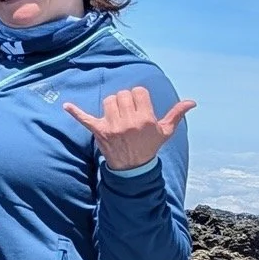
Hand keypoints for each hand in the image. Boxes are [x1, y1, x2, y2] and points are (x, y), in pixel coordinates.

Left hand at [63, 84, 194, 168]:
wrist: (133, 168)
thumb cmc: (150, 146)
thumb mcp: (165, 132)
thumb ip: (177, 114)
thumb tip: (192, 102)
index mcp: (145, 119)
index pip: (138, 92)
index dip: (138, 97)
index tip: (139, 105)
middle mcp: (128, 122)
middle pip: (122, 94)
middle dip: (126, 101)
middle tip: (129, 113)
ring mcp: (112, 127)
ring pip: (108, 100)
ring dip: (112, 105)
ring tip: (118, 116)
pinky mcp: (99, 131)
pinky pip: (85, 118)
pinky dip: (75, 112)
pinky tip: (66, 105)